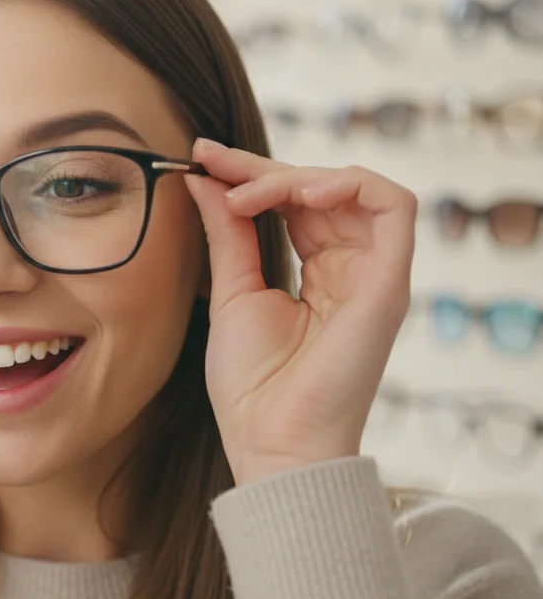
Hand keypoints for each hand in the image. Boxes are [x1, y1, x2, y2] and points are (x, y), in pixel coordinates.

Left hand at [184, 138, 416, 485]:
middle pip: (321, 189)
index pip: (294, 202)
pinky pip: (395, 207)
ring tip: (247, 191)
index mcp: (319, 272)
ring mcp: (374, 273)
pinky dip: (351, 184)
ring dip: (297, 176)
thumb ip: (227, 232)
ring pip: (354, 188)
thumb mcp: (232, 290)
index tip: (202, 157)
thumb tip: (204, 180)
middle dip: (264, 167)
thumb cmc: (253, 385)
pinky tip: (301, 192)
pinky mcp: (390, 283)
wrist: (272, 441)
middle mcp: (352, 268)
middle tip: (213, 162)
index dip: (251, 173)